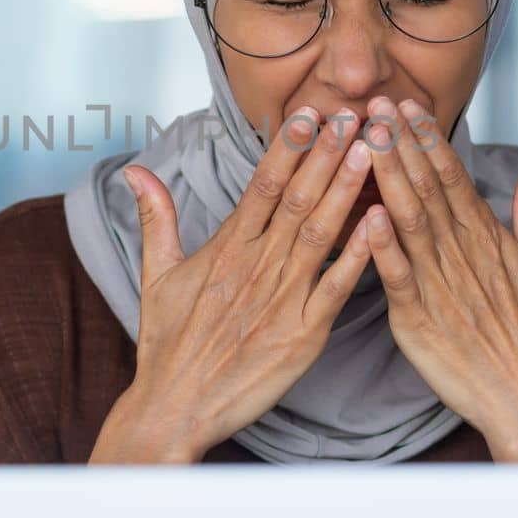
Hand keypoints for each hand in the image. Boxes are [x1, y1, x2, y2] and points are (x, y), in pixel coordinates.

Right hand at [89, 107, 376, 463]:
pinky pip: (336, 288)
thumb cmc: (167, 343)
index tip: (308, 111)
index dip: (288, 146)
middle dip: (326, 154)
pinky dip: (357, 255)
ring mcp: (281, 300)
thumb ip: (156, 217)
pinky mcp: (302, 335)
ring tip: (369, 151)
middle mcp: (255, 267)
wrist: (175, 406)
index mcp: (226, 249)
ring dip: (346, 190)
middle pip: (297, 199)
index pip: (262, 185)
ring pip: (319, 234)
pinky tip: (379, 224)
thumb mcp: (155, 274)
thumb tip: (137, 170)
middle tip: (353, 114)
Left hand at [356, 96, 517, 462]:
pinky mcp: (420, 318)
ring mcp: (441, 284)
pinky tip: (368, 215)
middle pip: (428, 188)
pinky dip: (384, 247)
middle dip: (402, 143)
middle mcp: (463, 253)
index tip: (405, 102)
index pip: (452, 176)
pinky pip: (399, 276)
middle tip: (377, 102)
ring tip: (369, 140)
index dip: (428, 137)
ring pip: (411, 221)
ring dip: (389, 178)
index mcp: (485, 236)